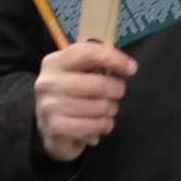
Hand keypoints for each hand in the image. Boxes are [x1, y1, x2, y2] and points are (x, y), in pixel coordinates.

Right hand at [34, 40, 136, 162]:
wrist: (50, 127)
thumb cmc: (71, 95)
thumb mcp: (78, 73)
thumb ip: (96, 64)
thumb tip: (126, 66)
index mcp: (54, 63)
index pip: (86, 53)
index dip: (113, 58)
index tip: (131, 68)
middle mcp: (48, 82)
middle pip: (98, 84)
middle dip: (115, 90)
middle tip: (116, 94)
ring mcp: (49, 106)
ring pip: (99, 107)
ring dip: (110, 110)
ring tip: (105, 110)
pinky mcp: (56, 127)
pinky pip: (94, 125)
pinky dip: (103, 125)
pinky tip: (99, 123)